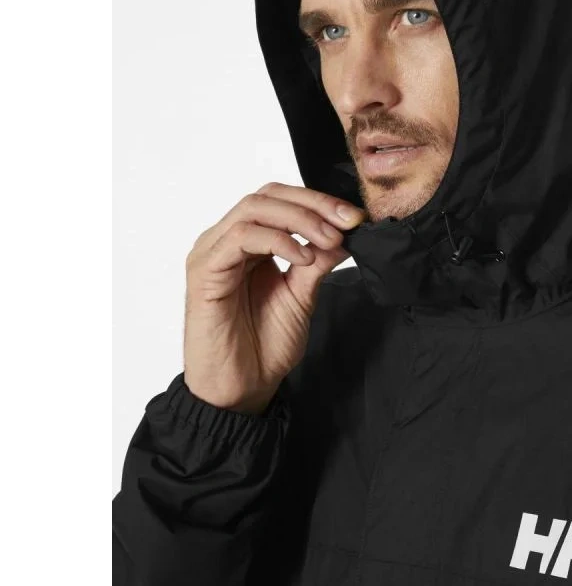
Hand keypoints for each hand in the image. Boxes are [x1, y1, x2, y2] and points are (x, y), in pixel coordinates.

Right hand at [182, 182, 364, 413]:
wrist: (242, 390)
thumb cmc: (264, 346)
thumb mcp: (302, 295)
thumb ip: (317, 262)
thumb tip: (344, 233)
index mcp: (249, 243)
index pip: (281, 200)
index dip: (319, 201)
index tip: (354, 217)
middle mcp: (226, 241)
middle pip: (268, 195)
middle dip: (313, 204)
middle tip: (346, 222)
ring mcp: (212, 253)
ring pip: (254, 209)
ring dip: (299, 219)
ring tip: (328, 240)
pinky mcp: (204, 271)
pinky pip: (240, 238)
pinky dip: (277, 240)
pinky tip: (302, 258)